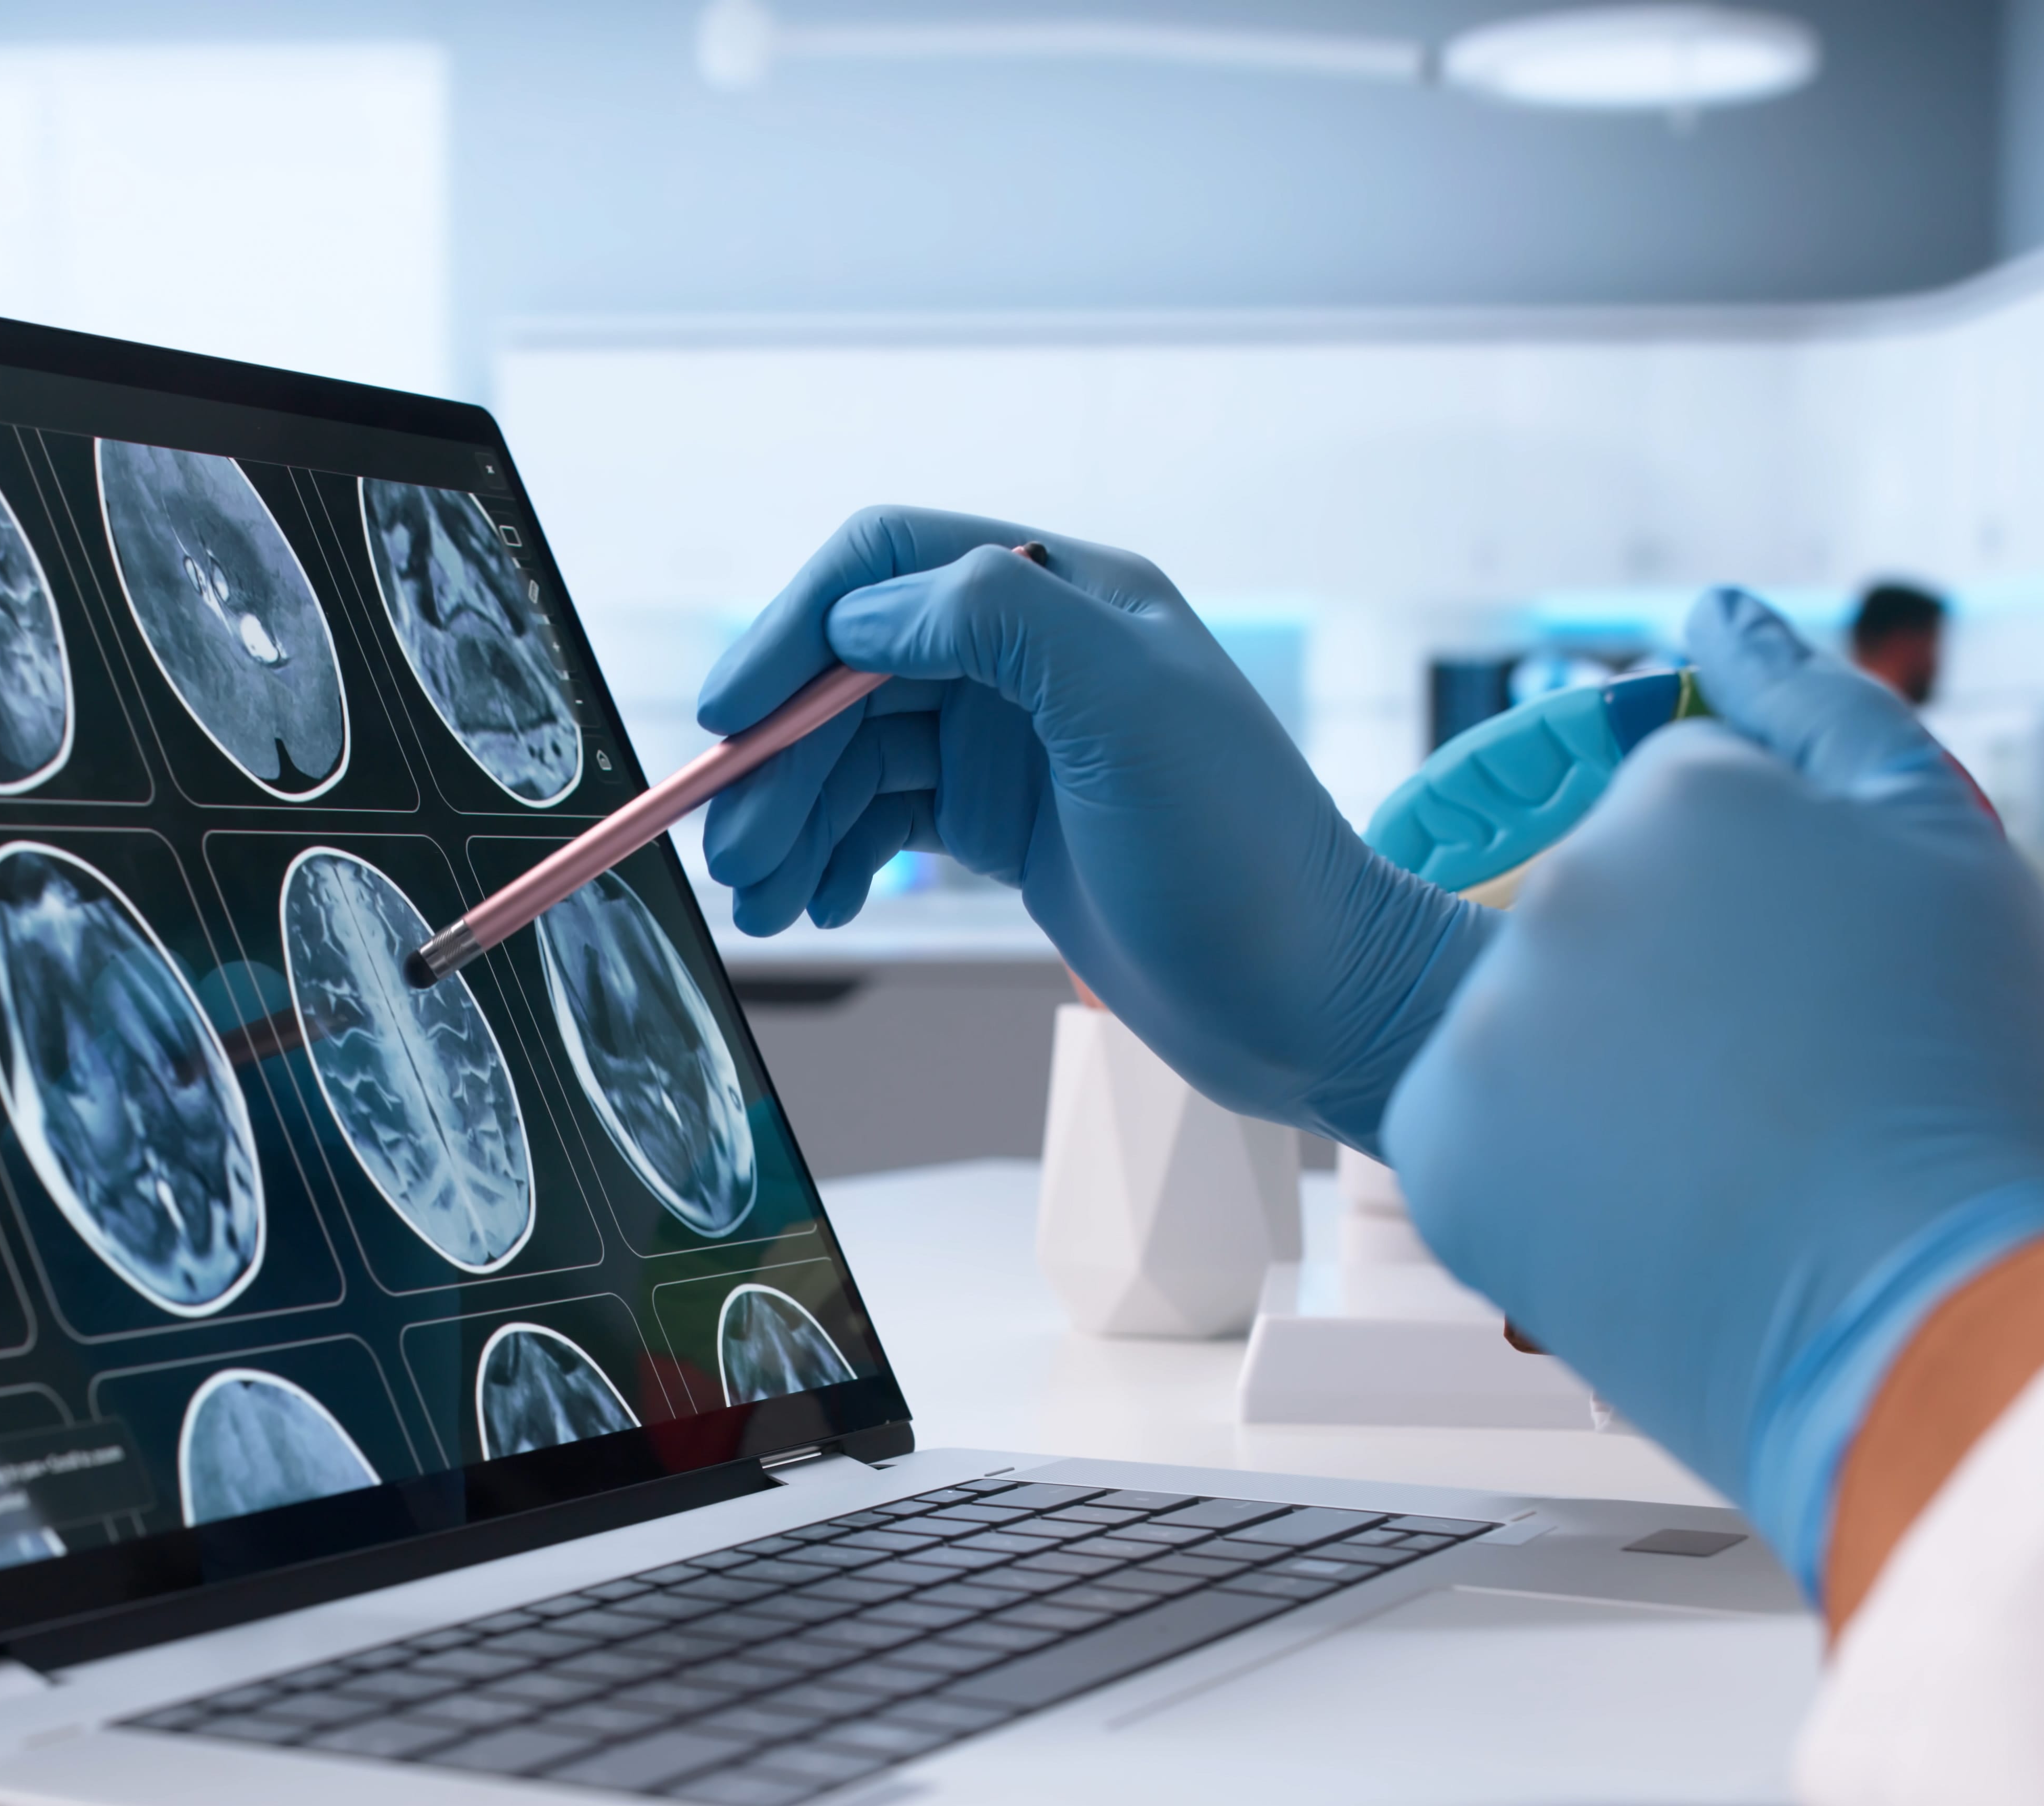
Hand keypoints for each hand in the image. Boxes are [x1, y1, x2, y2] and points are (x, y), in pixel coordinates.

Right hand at [693, 506, 1483, 1147]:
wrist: (1312, 1001)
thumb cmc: (1243, 860)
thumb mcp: (1131, 713)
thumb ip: (1002, 625)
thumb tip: (866, 610)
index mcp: (1069, 597)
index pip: (889, 565)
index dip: (795, 630)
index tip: (733, 718)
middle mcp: (1037, 656)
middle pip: (854, 672)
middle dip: (781, 757)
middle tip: (731, 853)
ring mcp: (1020, 742)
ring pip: (858, 753)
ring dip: (794, 818)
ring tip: (761, 903)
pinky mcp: (1009, 824)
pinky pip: (885, 816)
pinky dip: (835, 856)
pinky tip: (817, 905)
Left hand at [1378, 590, 2043, 1588]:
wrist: (1946, 1326)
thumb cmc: (1980, 1095)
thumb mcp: (1950, 856)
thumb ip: (1825, 713)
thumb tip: (1721, 613)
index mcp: (1685, 799)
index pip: (1701, 835)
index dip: (1777, 934)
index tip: (1835, 1015)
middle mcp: (1565, 884)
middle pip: (1616, 929)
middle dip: (1689, 1004)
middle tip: (1803, 1102)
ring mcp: (1491, 1017)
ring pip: (1550, 1040)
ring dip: (1621, 1097)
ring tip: (1743, 1177)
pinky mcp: (1441, 1146)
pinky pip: (1492, 1146)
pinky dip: (1558, 1188)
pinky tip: (1659, 1225)